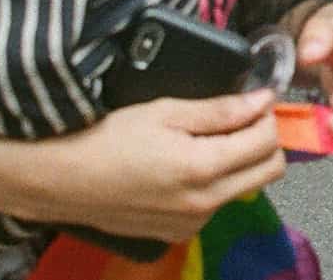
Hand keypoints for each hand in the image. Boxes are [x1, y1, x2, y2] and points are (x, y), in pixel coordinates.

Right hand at [19, 91, 283, 242]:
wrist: (63, 180)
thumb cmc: (107, 138)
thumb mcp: (164, 111)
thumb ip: (219, 109)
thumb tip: (262, 100)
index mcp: (203, 168)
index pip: (267, 141)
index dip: (266, 114)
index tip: (255, 99)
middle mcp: (205, 202)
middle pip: (270, 171)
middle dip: (264, 140)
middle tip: (241, 117)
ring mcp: (193, 223)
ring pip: (244, 187)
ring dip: (239, 162)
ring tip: (205, 139)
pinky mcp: (179, 233)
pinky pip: (216, 204)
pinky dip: (215, 183)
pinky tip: (185, 165)